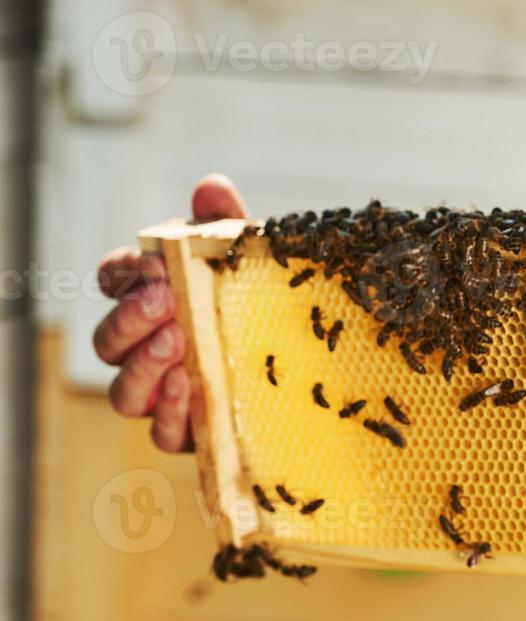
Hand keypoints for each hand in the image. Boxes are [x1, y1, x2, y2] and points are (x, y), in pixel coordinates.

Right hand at [94, 175, 248, 450]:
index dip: (122, 274)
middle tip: (165, 300)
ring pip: (124, 393)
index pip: (114, 283)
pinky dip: (171, 409)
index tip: (151, 263)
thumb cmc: (273, 306)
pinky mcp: (193, 433)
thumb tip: (211, 186)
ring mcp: (167, 397)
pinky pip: (164, 433)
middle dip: (129, 318)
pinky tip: (189, 383)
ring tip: (176, 340)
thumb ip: (230, 225)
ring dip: (143, 365)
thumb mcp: (260, 263)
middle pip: (108, 341)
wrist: (323, 366)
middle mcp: (150, 351)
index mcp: (156, 302)